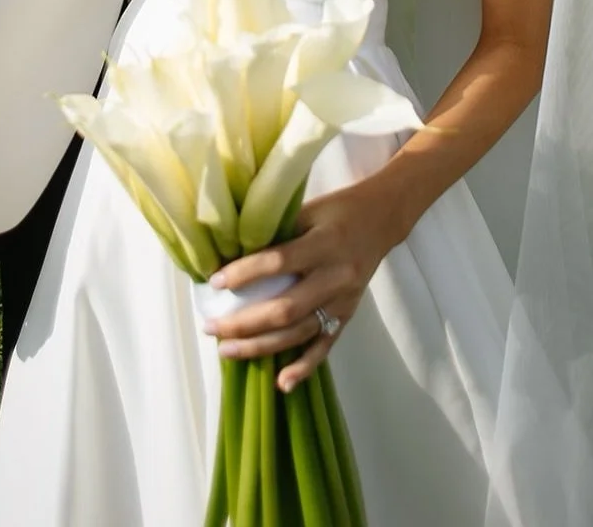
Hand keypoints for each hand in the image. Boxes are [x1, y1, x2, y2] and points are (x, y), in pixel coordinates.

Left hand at [203, 185, 393, 392]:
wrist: (381, 220)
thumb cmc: (337, 210)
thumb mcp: (308, 211)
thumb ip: (277, 233)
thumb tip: (231, 255)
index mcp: (324, 244)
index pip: (279, 262)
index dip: (245, 274)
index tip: (215, 282)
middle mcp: (336, 277)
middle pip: (285, 309)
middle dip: (244, 323)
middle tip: (211, 327)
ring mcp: (343, 301)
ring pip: (299, 333)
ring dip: (261, 346)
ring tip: (226, 350)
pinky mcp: (348, 316)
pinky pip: (324, 346)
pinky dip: (304, 367)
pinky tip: (281, 383)